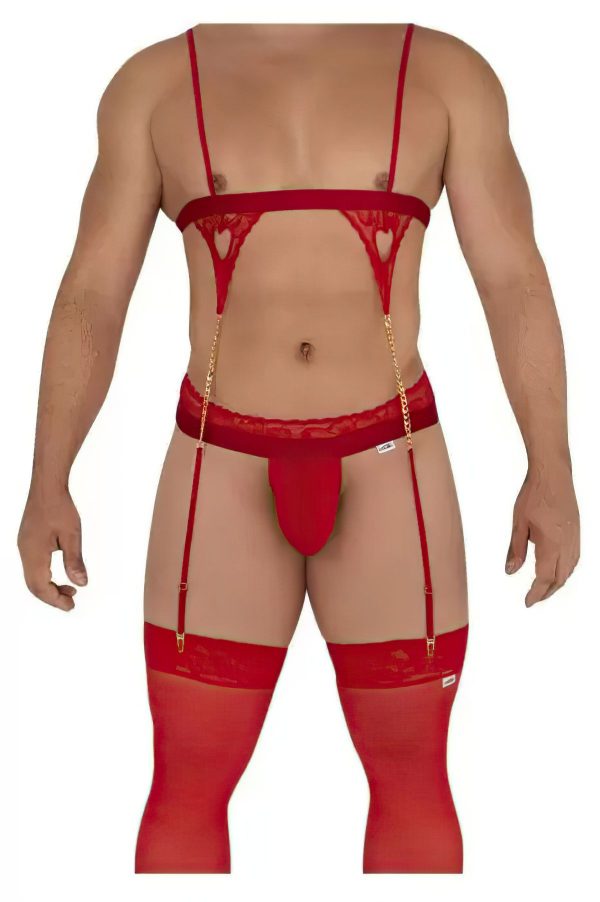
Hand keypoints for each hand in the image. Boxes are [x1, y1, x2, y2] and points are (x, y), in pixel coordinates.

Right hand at [17, 485, 87, 610]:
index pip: (40, 587)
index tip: (70, 606)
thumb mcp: (72, 535)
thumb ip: (75, 561)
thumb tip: (81, 583)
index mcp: (33, 553)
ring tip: (70, 589)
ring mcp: (24, 547)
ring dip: (49, 586)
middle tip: (71, 602)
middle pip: (34, 585)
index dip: (55, 599)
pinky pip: (33, 566)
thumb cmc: (59, 506)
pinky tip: (59, 574)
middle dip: (52, 596)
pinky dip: (45, 576)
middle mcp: (25, 552)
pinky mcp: (27, 542)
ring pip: (32, 577)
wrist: (47, 486)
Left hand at [505, 459, 579, 605]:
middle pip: (560, 578)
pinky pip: (575, 558)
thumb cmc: (534, 495)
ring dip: (558, 582)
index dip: (536, 593)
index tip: (527, 602)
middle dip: (547, 592)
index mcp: (551, 544)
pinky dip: (566, 570)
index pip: (545, 578)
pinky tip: (558, 570)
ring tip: (544, 588)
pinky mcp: (577, 531)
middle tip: (533, 598)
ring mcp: (575, 538)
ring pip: (570, 570)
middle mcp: (567, 544)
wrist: (553, 474)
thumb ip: (516, 550)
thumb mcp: (518, 524)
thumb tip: (510, 572)